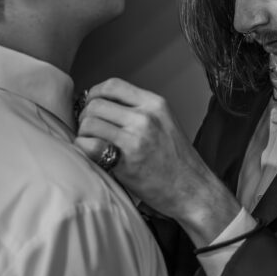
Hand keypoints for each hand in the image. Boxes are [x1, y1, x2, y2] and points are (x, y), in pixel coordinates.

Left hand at [75, 78, 240, 246]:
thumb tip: (102, 104)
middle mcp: (145, 117)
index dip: (95, 93)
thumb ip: (139, 111)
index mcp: (155, 104)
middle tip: (88, 128)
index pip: (113, 85)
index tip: (91, 104)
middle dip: (85, 115)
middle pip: (96, 103)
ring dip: (84, 133)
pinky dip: (83, 148)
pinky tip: (92, 154)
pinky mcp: (125, 161)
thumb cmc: (178, 161)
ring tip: (91, 143)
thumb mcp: (165, 123)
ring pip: (89, 123)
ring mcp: (135, 138)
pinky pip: (89, 145)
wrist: (193, 190)